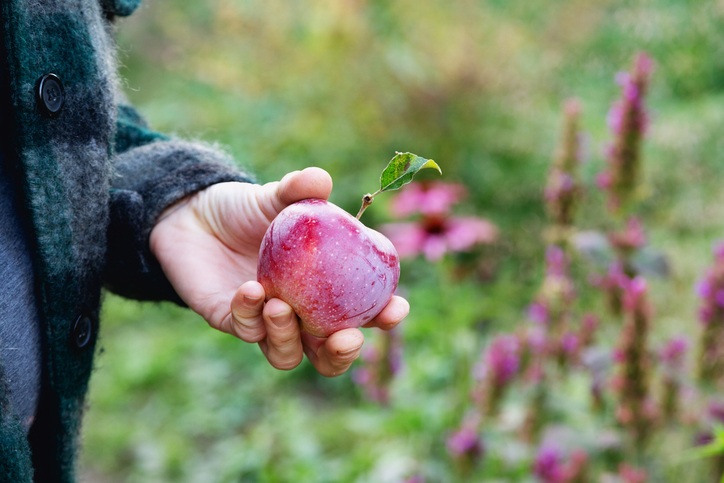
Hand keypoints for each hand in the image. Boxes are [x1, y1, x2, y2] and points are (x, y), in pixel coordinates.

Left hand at [149, 167, 409, 375]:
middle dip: (342, 355)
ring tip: (280, 306)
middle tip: (346, 338)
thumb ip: (297, 190)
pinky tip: (250, 289)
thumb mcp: (274, 197)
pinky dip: (250, 314)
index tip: (397, 308)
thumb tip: (320, 179)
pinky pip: (245, 330)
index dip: (384, 317)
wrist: (192, 215)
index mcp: (323, 289)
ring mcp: (264, 323)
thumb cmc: (244, 210)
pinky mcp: (230, 321)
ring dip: (287, 338)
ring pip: (286, 355)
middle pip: (328, 355)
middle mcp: (298, 314)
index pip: (363, 312)